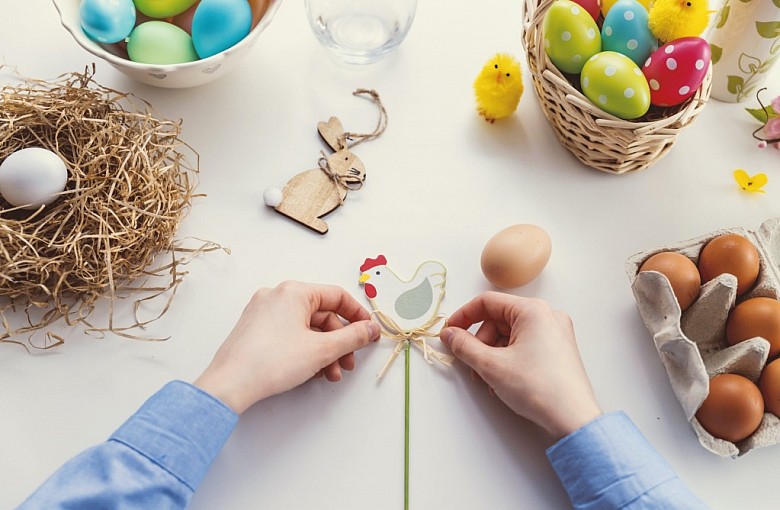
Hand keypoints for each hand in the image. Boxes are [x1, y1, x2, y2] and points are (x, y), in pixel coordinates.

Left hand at [194, 281, 379, 414]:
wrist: (230, 385)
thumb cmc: (271, 362)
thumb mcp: (322, 350)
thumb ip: (352, 337)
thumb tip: (370, 329)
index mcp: (293, 292)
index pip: (337, 296)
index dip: (357, 316)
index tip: (368, 333)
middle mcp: (276, 296)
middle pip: (322, 315)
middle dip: (339, 342)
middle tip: (348, 363)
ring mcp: (263, 312)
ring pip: (306, 328)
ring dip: (324, 351)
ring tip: (330, 374)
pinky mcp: (255, 330)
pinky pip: (290, 334)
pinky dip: (305, 350)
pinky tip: (312, 371)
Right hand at [440, 292, 601, 439]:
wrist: (573, 419)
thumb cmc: (538, 388)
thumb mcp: (491, 365)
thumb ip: (464, 346)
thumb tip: (449, 334)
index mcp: (533, 310)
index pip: (487, 302)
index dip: (463, 317)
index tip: (449, 332)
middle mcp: (547, 316)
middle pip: (498, 320)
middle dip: (480, 343)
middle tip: (472, 365)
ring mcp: (555, 333)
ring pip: (510, 335)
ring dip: (493, 355)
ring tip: (490, 379)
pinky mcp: (557, 350)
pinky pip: (524, 345)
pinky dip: (509, 359)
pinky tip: (504, 381)